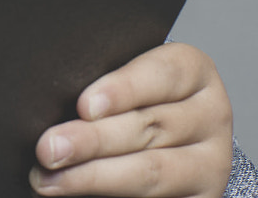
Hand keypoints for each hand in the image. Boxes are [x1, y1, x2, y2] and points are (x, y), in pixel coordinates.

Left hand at [30, 42, 232, 196]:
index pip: (162, 75)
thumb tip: (47, 100)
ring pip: (152, 172)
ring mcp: (211, 164)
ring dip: (94, 178)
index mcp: (194, 73)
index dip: (122, 89)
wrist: (166, 141)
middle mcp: (210, 117)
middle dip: (92, 141)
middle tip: (48, 149)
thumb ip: (100, 86)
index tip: (83, 106)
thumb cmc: (130, 100)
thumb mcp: (124, 80)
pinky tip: (78, 197)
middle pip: (149, 127)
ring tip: (49, 181)